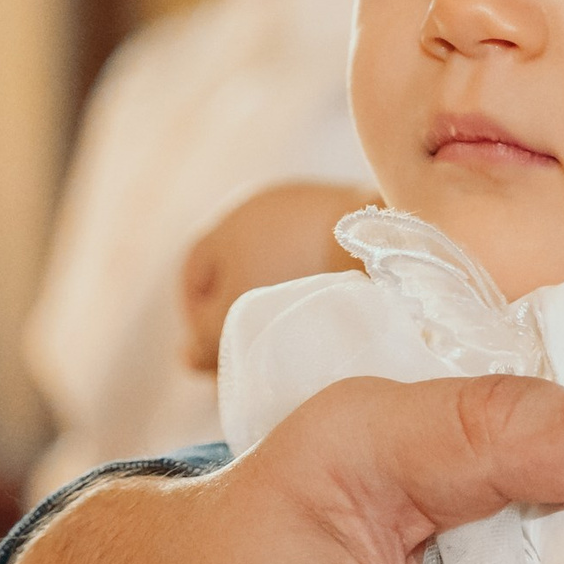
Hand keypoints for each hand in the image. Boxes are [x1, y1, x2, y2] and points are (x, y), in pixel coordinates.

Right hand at [179, 181, 369, 371]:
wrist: (378, 242)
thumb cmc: (293, 280)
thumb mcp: (235, 320)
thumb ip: (204, 342)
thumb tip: (185, 358)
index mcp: (226, 225)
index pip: (193, 274)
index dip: (196, 317)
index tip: (214, 352)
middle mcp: (263, 207)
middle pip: (237, 266)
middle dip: (240, 308)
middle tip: (254, 349)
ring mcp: (309, 205)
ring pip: (281, 260)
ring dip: (281, 295)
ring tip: (297, 334)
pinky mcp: (352, 214)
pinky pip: (320, 252)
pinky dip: (318, 280)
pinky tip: (333, 309)